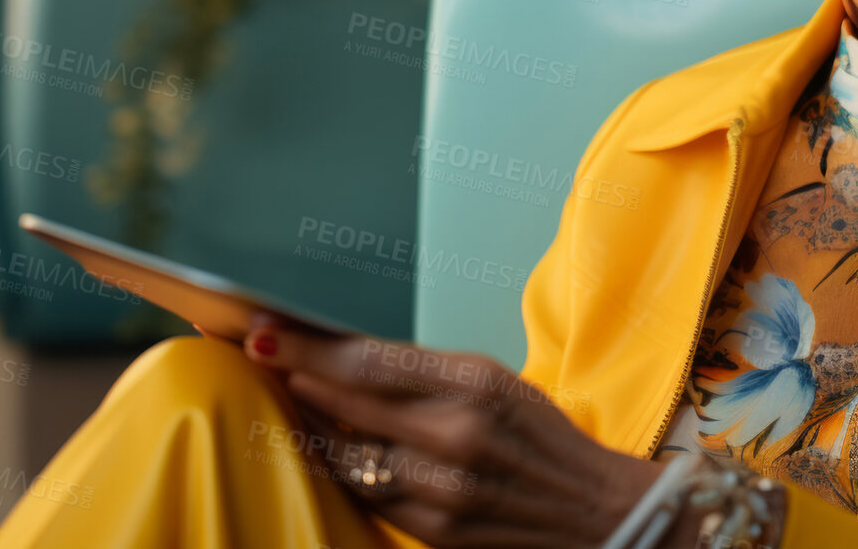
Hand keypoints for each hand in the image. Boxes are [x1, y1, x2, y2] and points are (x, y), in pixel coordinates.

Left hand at [240, 311, 672, 547]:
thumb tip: (344, 359)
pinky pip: (363, 494)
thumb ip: (422, 372)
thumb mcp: (494, 381)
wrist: (599, 513)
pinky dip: (338, 467)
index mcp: (474, 383)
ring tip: (288, 398)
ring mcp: (441, 489)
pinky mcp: (432, 530)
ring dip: (309, 424)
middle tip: (257, 353)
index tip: (262, 329)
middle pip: (344, 403)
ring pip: (344, 453)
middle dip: (293, 375)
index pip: (366, 360)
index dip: (305, 346)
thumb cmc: (543, 438)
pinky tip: (324, 446)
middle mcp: (455, 435)